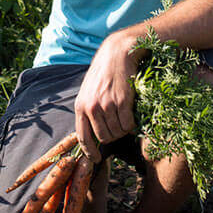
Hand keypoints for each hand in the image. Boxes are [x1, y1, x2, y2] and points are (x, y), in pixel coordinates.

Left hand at [74, 32, 138, 162]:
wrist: (117, 53)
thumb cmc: (104, 72)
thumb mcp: (89, 90)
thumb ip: (88, 110)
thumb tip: (92, 134)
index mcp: (80, 105)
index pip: (82, 137)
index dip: (90, 152)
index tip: (96, 159)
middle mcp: (92, 107)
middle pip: (103, 138)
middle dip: (111, 137)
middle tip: (117, 128)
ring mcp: (107, 105)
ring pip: (117, 133)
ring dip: (123, 130)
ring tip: (124, 117)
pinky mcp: (123, 102)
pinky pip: (128, 125)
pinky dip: (131, 124)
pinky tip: (131, 114)